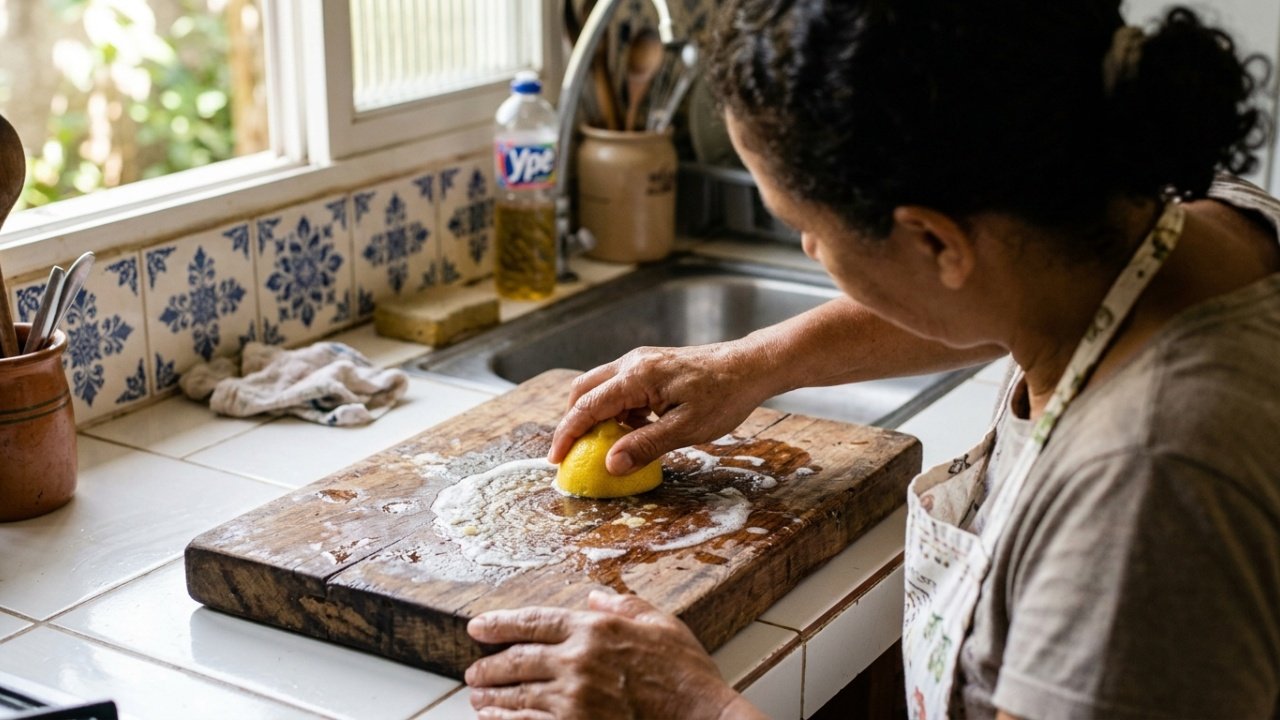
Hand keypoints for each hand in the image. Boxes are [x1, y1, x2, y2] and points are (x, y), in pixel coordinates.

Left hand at [466, 591, 755, 719]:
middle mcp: (578, 661)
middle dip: (489, 666)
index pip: (534, 621)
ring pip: (518, 696)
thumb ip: (625, 607)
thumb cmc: (687, 676)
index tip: (477, 628)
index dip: (499, 624)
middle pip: (517, 660)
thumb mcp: (662, 625)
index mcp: (595, 629)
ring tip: (477, 697)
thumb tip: (597, 597)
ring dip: (492, 697)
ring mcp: (574, 700)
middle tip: (474, 670)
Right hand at [547, 343, 775, 474]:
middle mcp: (632, 363)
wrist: (749, 367)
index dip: (567, 434)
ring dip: (594, 416)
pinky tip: (633, 430)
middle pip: (583, 390)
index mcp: (637, 377)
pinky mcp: (649, 367)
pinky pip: (618, 387)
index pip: (588, 407)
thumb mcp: (687, 428)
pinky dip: (614, 410)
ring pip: (599, 387)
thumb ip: (646, 445)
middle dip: (572, 422)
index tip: (555, 459)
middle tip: (571, 454)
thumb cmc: (724, 396)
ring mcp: (640, 362)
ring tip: (603, 447)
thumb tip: (611, 464)